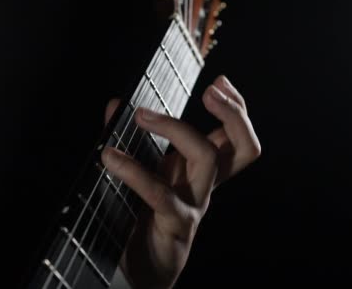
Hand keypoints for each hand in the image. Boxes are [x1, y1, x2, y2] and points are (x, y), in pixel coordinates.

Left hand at [101, 75, 260, 288]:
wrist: (138, 272)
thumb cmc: (142, 220)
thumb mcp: (140, 173)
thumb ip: (130, 139)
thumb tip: (116, 104)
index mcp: (201, 172)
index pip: (236, 137)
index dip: (236, 108)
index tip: (219, 83)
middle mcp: (205, 186)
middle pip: (243, 147)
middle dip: (233, 113)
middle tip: (210, 91)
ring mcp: (194, 204)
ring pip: (207, 158)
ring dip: (176, 128)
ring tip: (142, 116)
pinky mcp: (175, 224)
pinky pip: (160, 192)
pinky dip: (133, 170)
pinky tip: (109, 157)